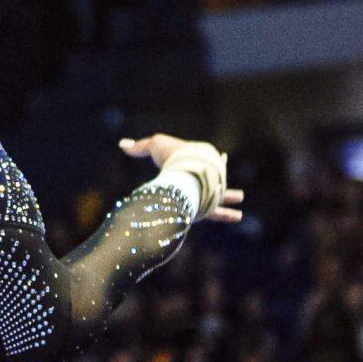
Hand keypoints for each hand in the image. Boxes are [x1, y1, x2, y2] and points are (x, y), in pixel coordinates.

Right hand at [120, 133, 241, 221]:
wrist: (186, 165)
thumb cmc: (171, 155)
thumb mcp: (154, 146)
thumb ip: (139, 147)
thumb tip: (122, 144)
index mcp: (197, 163)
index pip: (209, 162)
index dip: (217, 160)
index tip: (225, 156)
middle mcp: (204, 179)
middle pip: (216, 184)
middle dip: (226, 189)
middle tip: (240, 195)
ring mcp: (207, 193)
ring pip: (219, 199)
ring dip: (228, 204)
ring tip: (240, 214)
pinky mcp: (206, 206)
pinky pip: (216, 212)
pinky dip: (224, 215)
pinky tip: (237, 216)